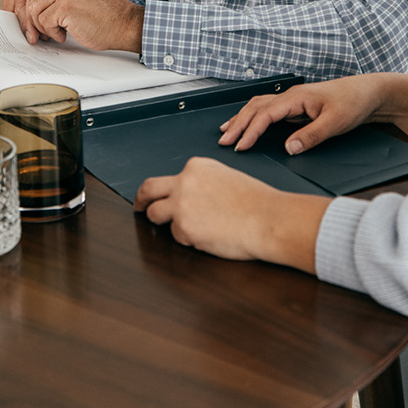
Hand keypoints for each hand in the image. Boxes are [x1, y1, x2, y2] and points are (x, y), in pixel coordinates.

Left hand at [6, 0, 142, 51]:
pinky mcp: (66, 4)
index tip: (46, 14)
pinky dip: (52, 32)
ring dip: (43, 24)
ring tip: (59, 29)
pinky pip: (42, 20)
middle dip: (36, 14)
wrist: (123, 24)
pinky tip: (65, 32)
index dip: (36, 0)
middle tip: (50, 26)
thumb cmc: (100, 11)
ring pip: (33, 7)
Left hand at [134, 157, 329, 269]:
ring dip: (165, 223)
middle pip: (148, 189)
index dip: (164, 191)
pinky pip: (176, 236)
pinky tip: (208, 236)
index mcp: (196, 167)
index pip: (169, 177)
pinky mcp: (183, 228)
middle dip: (140, 200)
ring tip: (187, 229)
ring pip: (155, 214)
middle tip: (139, 208)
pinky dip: (188, 239)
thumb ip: (202, 183)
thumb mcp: (226, 178)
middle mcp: (184, 182)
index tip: (159, 196)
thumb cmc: (257, 203)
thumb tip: (190, 196)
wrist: (269, 219)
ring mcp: (181, 205)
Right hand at [218, 76, 386, 153]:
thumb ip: (311, 136)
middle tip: (224, 141)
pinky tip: (249, 123)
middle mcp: (291, 96)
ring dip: (242, 118)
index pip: (265, 114)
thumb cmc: (354, 102)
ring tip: (226, 131)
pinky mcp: (296, 104)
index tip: (240, 146)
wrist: (369, 92)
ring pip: (259, 105)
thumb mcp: (335, 123)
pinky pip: (267, 108)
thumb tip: (289, 148)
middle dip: (237, 124)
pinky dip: (253, 116)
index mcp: (296, 97)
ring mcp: (293, 99)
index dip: (251, 131)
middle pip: (255, 107)